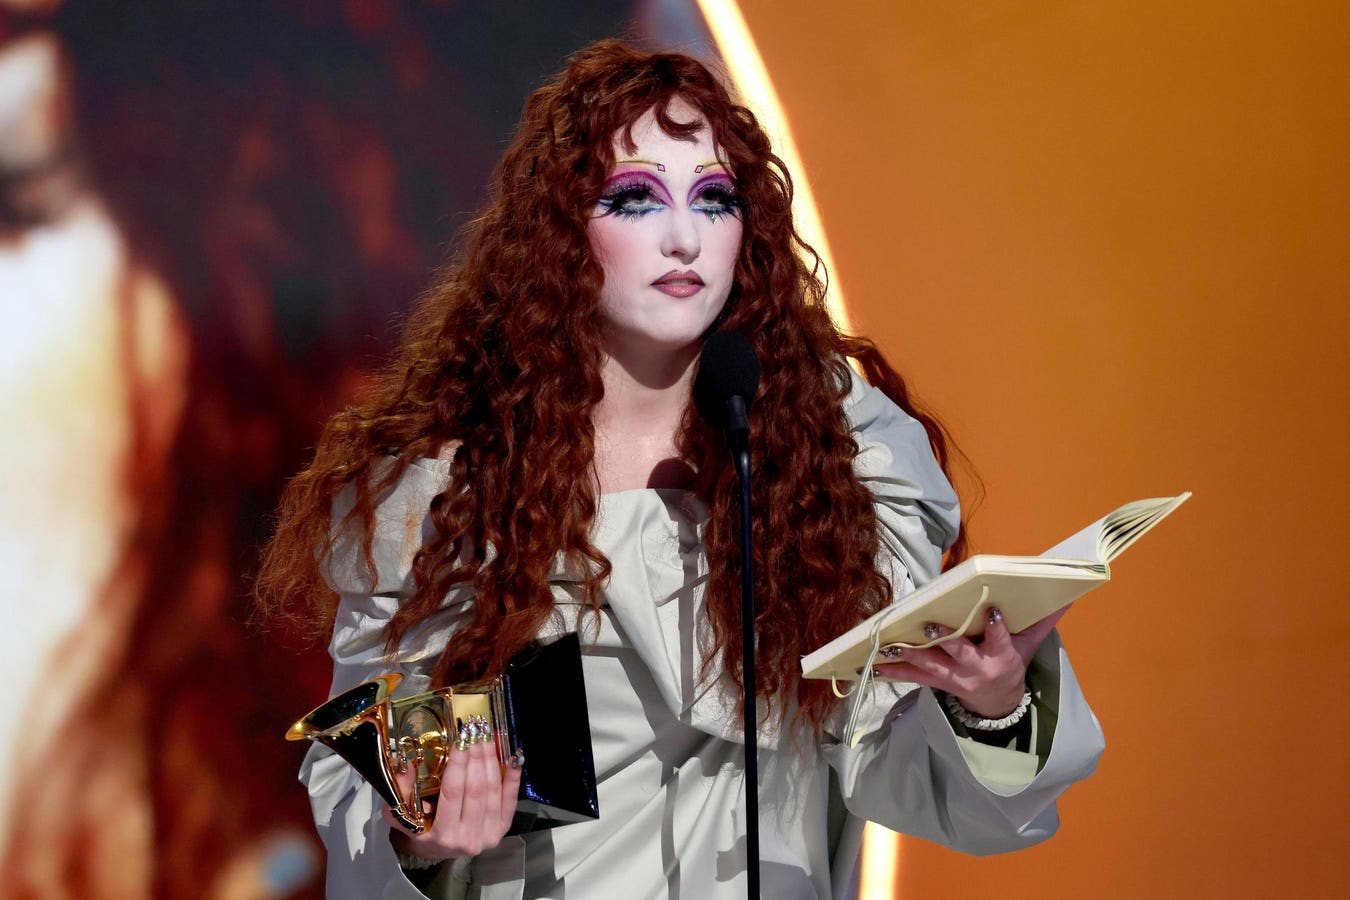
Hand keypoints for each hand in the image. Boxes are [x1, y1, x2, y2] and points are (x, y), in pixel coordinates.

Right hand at [383, 731, 522, 860]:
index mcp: (443, 834)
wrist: (439, 851)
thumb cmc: (420, 829)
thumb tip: (406, 763)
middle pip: (476, 789)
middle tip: (475, 731)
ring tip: (487, 738)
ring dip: (492, 761)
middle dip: (476, 756)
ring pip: (493, 791)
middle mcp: (468, 838)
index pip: (453, 792)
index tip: (461, 738)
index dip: (459, 763)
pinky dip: (513, 777)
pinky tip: (513, 757)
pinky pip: (510, 800)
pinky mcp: (502, 830)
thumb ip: (402, 790)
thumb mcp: (402, 814)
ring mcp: (488, 835)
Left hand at [873, 605, 1068, 717]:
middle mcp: (975, 668)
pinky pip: (912, 678)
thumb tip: (1065, 596)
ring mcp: (953, 677)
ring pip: (929, 666)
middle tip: (929, 628)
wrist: (998, 702)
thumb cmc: (1012, 664)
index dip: (995, 625)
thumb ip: (1042, 621)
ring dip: (909, 655)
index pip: (999, 639)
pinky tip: (871, 666)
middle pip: (959, 654)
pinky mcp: (936, 683)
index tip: (992, 609)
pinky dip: (892, 671)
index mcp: (1000, 656)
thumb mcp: (1029, 646)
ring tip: (890, 645)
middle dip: (944, 641)